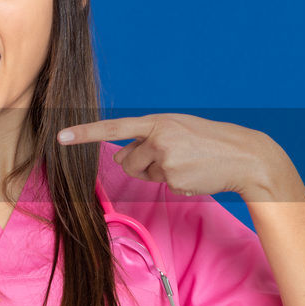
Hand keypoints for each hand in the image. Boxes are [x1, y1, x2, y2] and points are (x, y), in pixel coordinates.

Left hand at [57, 113, 283, 198]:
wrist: (243, 155)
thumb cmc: (208, 142)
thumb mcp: (177, 130)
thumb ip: (148, 138)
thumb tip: (120, 157)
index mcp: (158, 121)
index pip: (114, 127)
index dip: (85, 133)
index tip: (61, 137)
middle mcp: (158, 137)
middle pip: (127, 160)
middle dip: (140, 164)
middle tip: (172, 158)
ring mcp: (166, 158)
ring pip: (143, 174)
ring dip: (158, 174)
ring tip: (186, 164)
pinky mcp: (174, 178)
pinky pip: (161, 185)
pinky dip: (175, 183)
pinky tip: (194, 174)